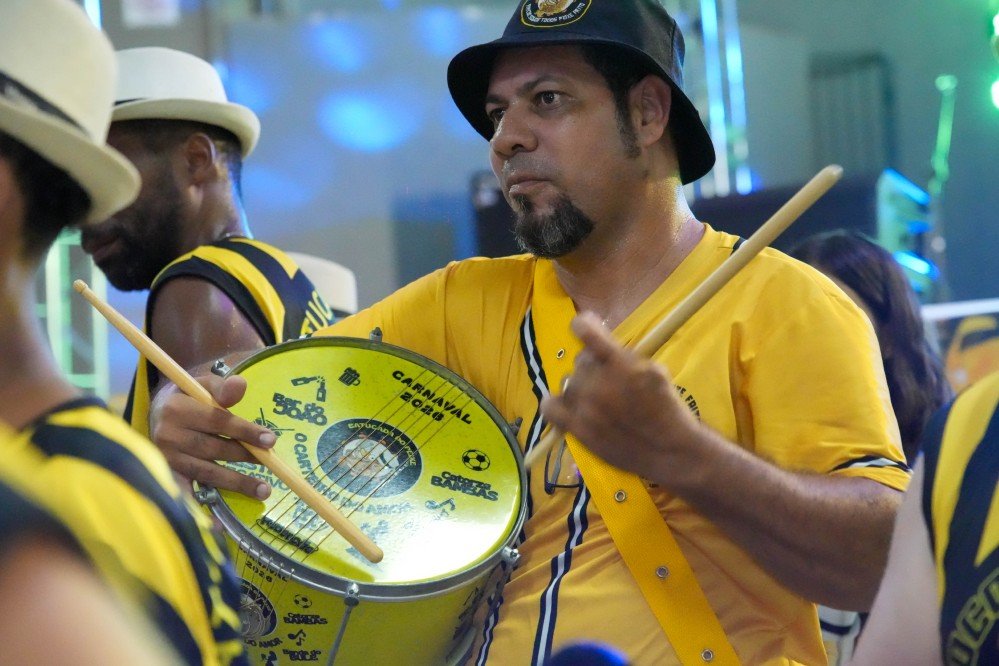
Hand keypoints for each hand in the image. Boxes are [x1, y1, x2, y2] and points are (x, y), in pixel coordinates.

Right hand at [149, 374, 276, 498]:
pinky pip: (184, 493)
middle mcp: (167, 434)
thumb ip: (222, 386)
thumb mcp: (202, 384)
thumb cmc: (187, 397)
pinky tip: (217, 526)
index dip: (245, 431)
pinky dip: (199, 510)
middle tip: (269, 463)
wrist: (156, 411)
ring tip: (263, 490)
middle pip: (212, 449)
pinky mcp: (165, 474)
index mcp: (177, 408)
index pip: (217, 421)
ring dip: (235, 482)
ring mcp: (165, 458)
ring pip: (205, 472)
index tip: (270, 440)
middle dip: (244, 456)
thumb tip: (241, 386)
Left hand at [539, 311, 699, 480]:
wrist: (669, 451)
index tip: (589, 326)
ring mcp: (584, 407)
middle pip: (581, 360)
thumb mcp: (655, 371)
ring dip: (582, 385)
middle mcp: (597, 383)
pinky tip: (564, 402)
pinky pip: (550, 407)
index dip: (585, 325)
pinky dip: (553, 401)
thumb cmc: (667, 409)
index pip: (585, 331)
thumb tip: (603, 345)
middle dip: (595, 365)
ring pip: (569, 381)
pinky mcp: (577, 428)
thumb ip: (626, 357)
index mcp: (619, 364)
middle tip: (612, 381)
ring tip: (599, 399)